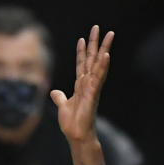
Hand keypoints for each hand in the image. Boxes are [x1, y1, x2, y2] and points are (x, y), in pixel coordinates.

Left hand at [50, 26, 113, 145]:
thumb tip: (54, 91)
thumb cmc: (72, 124)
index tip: (82, 39)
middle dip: (95, 43)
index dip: (81, 52)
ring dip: (104, 49)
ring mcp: (92, 88)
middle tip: (98, 27)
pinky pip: (99, 78)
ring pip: (99, 65)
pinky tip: (106, 56)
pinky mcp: (93, 95)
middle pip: (92, 59)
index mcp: (80, 86)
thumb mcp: (62, 107)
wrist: (77, 136)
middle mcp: (88, 84)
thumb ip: (59, 98)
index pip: (81, 64)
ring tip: (109, 35)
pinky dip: (102, 67)